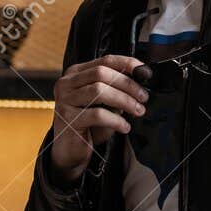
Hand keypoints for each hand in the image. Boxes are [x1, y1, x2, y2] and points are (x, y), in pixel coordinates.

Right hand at [48, 54, 149, 181]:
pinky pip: (97, 115)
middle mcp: (67, 83)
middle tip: (143, 97)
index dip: (127, 64)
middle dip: (128, 84)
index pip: (104, 60)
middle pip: (102, 73)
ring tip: (137, 110)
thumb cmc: (89, 124)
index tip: (144, 72)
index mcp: (76, 73)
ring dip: (124, 100)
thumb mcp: (104, 103)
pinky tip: (125, 127)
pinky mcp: (68, 118)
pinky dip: (116, 120)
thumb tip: (140, 81)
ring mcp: (65, 100)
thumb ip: (116, 89)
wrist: (70, 149)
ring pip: (99, 91)